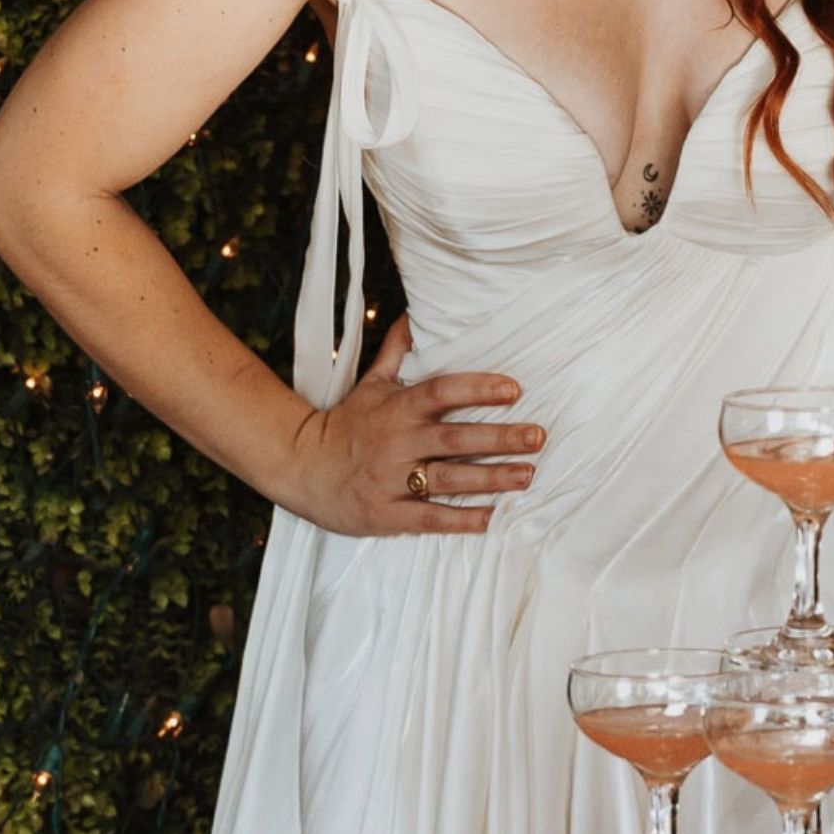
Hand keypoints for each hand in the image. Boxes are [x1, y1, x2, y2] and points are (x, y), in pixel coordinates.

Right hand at [281, 317, 542, 536]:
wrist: (296, 466)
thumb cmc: (345, 423)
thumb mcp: (370, 384)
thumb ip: (397, 351)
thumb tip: (414, 313)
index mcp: (397, 410)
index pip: (441, 392)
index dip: (477, 389)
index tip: (515, 389)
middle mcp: (396, 443)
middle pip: (453, 439)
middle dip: (498, 438)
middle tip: (538, 437)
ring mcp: (390, 480)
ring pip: (447, 479)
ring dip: (490, 479)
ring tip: (527, 475)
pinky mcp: (385, 514)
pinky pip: (428, 517)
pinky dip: (461, 520)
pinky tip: (493, 518)